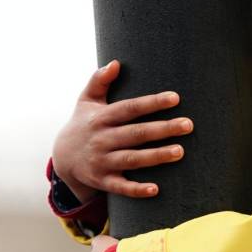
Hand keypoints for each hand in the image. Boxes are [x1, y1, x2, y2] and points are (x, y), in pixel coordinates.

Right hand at [52, 59, 193, 201]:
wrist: (63, 158)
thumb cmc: (83, 124)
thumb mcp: (86, 101)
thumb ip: (99, 80)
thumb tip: (115, 62)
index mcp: (101, 117)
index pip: (130, 108)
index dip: (151, 103)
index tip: (175, 98)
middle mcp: (102, 139)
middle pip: (136, 133)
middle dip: (163, 129)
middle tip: (188, 124)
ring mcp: (102, 161)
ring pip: (132, 159)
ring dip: (156, 156)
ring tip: (180, 151)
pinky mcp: (103, 181)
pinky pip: (121, 187)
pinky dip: (137, 189)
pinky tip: (155, 189)